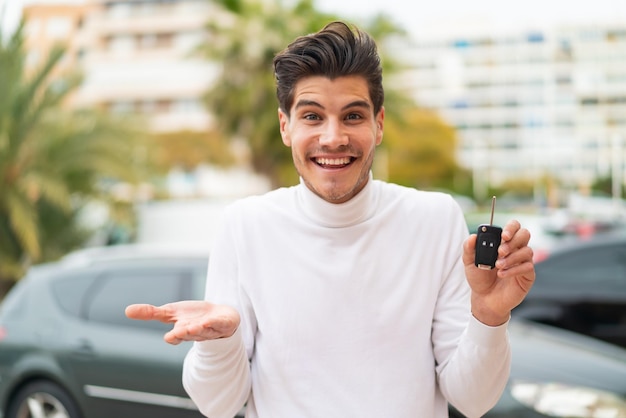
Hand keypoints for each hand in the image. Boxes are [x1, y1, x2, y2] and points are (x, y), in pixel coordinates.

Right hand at [125, 301, 239, 344]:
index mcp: (182, 331)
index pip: (176, 337)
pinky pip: (221, 324)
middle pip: (190, 334)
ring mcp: (211, 329)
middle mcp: (196, 332)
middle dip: (186, 333)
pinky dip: (218, 322)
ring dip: (200, 329)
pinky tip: (213, 319)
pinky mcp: (224, 324)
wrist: (220, 316)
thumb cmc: (193, 316)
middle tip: (181, 330)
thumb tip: (126, 310)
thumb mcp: (170, 312)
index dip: (174, 337)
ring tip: (196, 325)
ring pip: (205, 331)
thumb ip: (151, 313)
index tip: (170, 336)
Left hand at [462, 220, 534, 325]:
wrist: (484, 298)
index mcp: (503, 242)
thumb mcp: (469, 262)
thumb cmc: (479, 278)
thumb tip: (473, 237)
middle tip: (500, 251)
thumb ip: (468, 248)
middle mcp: (516, 249)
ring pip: (527, 251)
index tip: (503, 236)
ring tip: (498, 266)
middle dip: (513, 241)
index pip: (514, 226)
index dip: (511, 227)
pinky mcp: (528, 275)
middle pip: (525, 234)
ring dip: (512, 257)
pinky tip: (502, 274)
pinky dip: (514, 270)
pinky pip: (528, 267)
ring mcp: (523, 262)